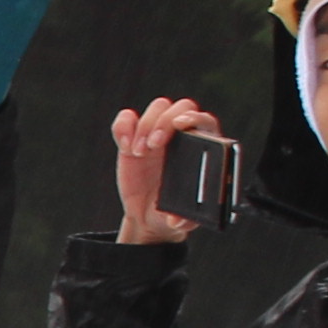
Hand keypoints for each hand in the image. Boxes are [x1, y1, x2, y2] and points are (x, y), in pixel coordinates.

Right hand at [110, 98, 218, 245]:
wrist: (148, 216)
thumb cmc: (173, 213)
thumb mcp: (181, 220)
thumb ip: (183, 220)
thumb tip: (176, 219)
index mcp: (200, 149)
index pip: (204, 121)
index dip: (195, 118)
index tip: (181, 126)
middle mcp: (181, 136)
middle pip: (180, 108)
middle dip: (166, 121)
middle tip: (155, 144)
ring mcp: (157, 133)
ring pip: (157, 107)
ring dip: (147, 125)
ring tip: (139, 152)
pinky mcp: (133, 137)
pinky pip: (127, 118)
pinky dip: (123, 127)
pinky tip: (125, 146)